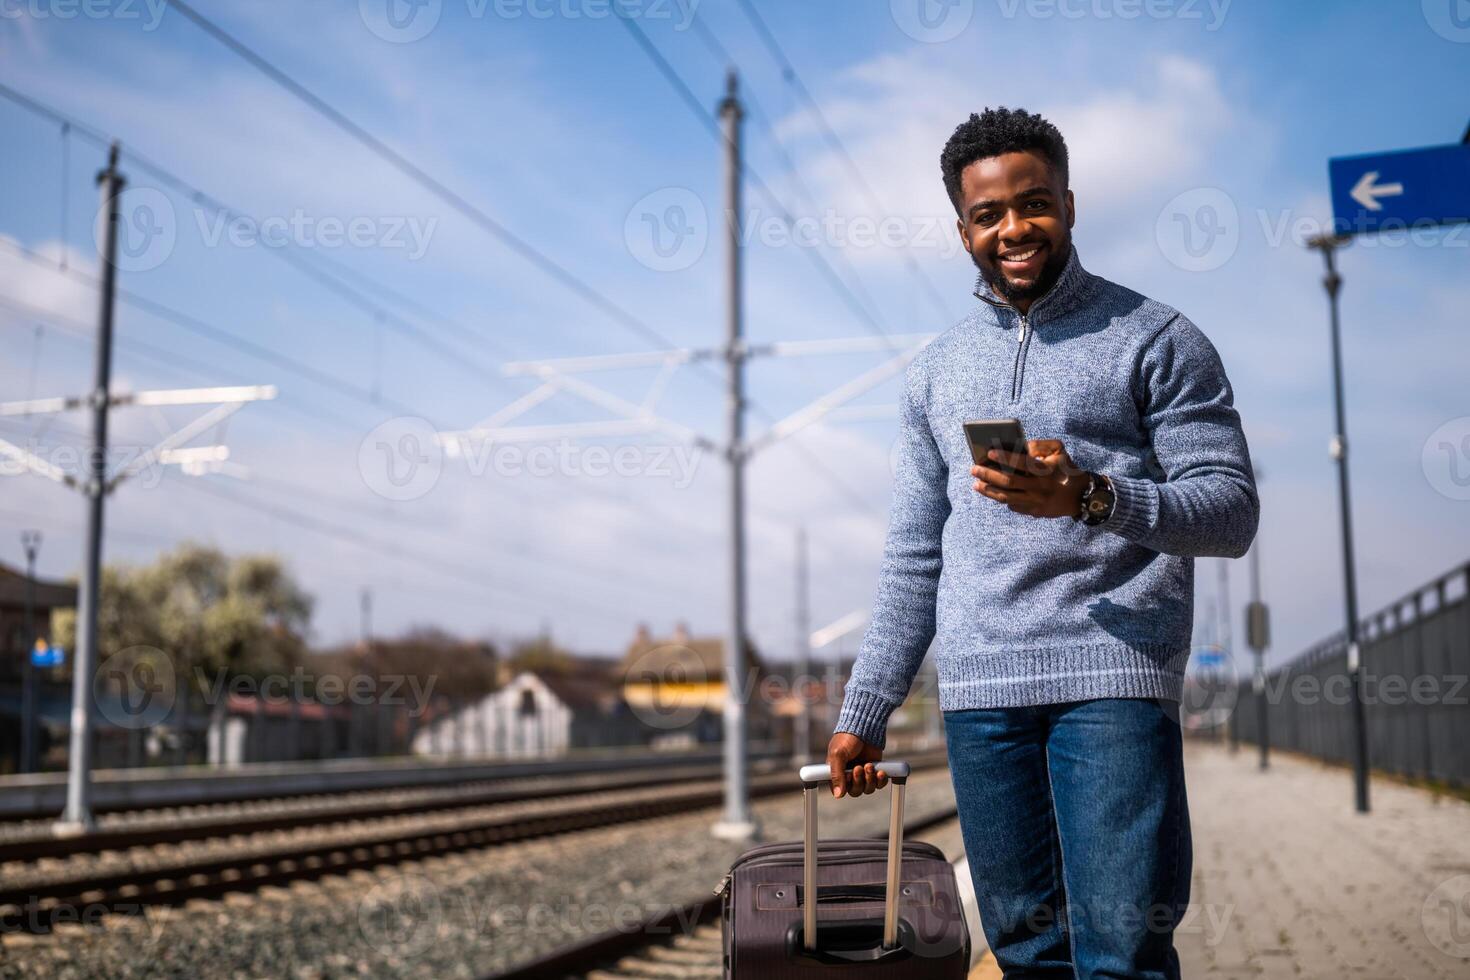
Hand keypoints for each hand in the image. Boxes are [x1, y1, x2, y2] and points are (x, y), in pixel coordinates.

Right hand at [826, 732, 888, 798]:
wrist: (866, 727)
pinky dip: (880, 780)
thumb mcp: (838, 755)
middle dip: (859, 781)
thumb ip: (837, 775)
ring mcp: (863, 774)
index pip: (839, 790)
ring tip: (869, 765)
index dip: (845, 786)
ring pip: (867, 789)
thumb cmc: (848, 738)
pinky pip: (879, 784)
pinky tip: (880, 772)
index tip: (848, 775)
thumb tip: (837, 795)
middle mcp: (849, 775)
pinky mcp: (875, 771)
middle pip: (855, 792)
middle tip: (859, 767)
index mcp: (837, 772)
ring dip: (869, 779)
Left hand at [971, 438, 1087, 518]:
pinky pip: (1013, 505)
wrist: (1081, 496)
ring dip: (988, 491)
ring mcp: (1036, 503)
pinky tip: (993, 491)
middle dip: (988, 475)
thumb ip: (1040, 445)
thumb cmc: (1066, 468)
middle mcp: (1040, 488)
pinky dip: (1002, 498)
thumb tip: (1020, 446)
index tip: (989, 452)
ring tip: (976, 484)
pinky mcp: (1034, 513)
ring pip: (1006, 498)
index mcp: (1046, 470)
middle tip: (974, 469)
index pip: (1022, 463)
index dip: (1005, 457)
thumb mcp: (1059, 451)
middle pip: (1008, 482)